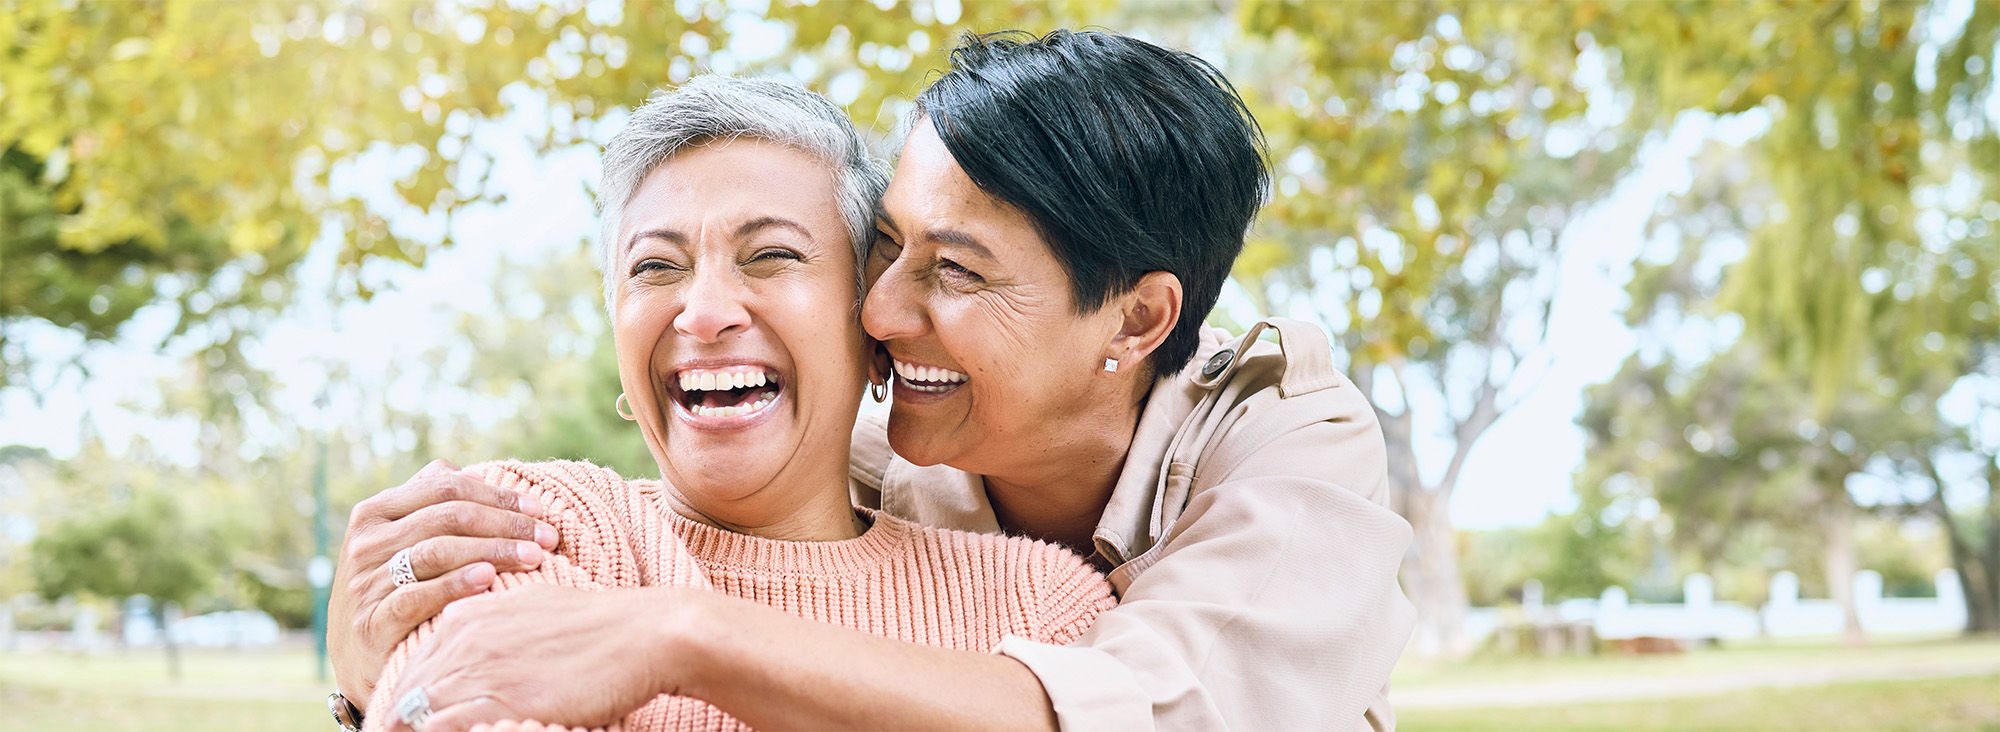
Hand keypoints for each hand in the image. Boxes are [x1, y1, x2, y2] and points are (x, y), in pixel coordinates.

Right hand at [328, 459, 559, 707]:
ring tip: (533, 556)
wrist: (360, 657)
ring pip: (437, 552)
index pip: (446, 488)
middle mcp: (366, 542)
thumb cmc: (394, 589)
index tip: (540, 511)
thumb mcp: (401, 541)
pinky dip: (455, 584)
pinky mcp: (372, 622)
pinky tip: (488, 579)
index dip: (497, 496)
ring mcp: (365, 582)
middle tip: (548, 538)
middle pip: (448, 517)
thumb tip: (473, 473)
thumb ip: (430, 503)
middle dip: (506, 524)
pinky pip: (417, 596)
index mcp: (375, 511)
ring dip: (493, 550)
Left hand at [381, 585, 699, 731]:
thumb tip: (466, 645)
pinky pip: (448, 726)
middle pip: (407, 690)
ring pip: (419, 711)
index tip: (404, 720)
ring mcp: (485, 670)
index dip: (405, 696)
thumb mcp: (531, 610)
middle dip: (397, 718)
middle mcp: (467, 639)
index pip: (412, 663)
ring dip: (411, 728)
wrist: (646, 633)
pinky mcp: (507, 700)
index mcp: (469, 615)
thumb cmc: (599, 624)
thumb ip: (490, 627)